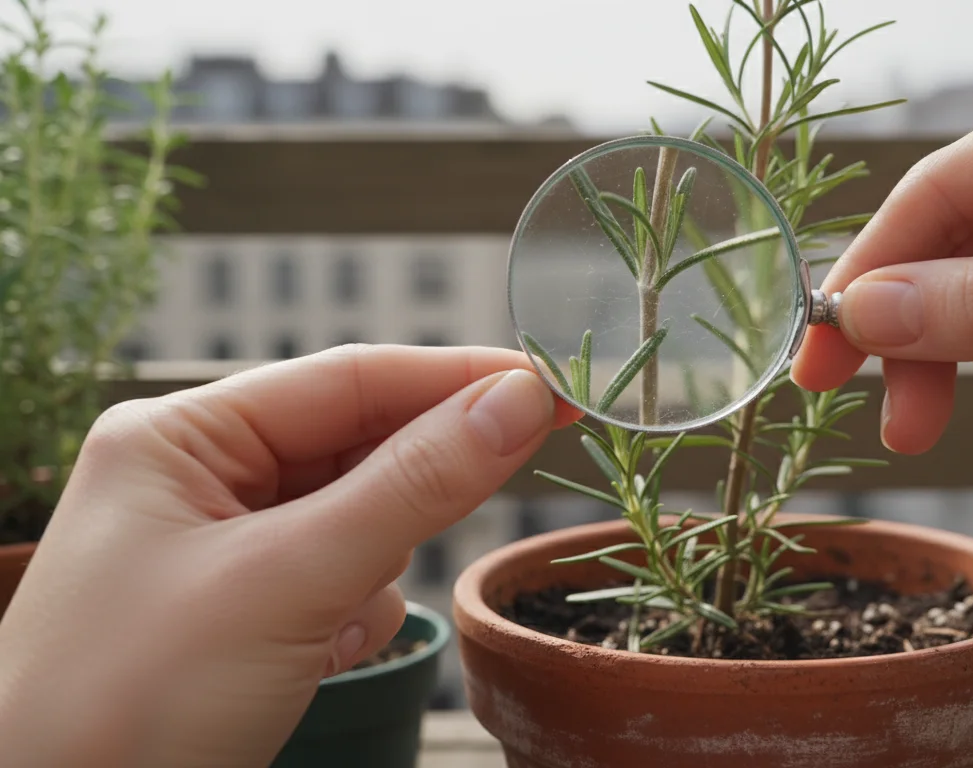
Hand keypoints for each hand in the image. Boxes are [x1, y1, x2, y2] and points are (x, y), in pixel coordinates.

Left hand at [0, 345, 576, 767]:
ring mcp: (219, 550)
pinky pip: (339, 581)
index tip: (547, 387)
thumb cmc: (124, 702)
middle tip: (517, 471)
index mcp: (179, 437)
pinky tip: (318, 656)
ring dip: (375, 564)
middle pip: (357, 445)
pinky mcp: (242, 613)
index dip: (455, 379)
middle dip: (417, 482)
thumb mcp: (289, 581)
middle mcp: (197, 480)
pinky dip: (352, 613)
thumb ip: (413, 485)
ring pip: (356, 518)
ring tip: (333, 622)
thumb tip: (514, 404)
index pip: (348, 378)